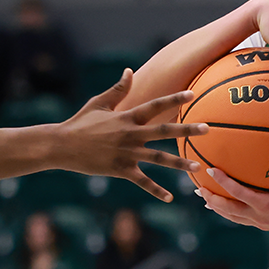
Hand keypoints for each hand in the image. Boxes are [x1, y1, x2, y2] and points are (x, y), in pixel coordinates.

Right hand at [47, 69, 205, 201]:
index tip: (193, 94)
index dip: (174, 99)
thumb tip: (129, 71)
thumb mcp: (99, 103)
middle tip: (207, 129)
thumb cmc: (80, 122)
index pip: (155, 105)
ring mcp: (126, 153)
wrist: (61, 145)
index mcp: (127, 117)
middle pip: (164, 131)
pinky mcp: (120, 170)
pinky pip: (142, 181)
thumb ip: (118, 89)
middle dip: (186, 130)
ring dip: (179, 163)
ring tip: (197, 166)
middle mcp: (130, 134)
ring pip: (159, 159)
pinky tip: (170, 197)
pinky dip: (156, 190)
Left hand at [198, 147, 268, 238]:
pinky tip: (228, 208)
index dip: (222, 181)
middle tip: (199, 189)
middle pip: (227, 209)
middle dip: (212, 199)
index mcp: (263, 205)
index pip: (237, 192)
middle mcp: (257, 216)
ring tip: (207, 201)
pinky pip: (241, 220)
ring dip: (218, 208)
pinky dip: (230, 214)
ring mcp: (259, 222)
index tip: (210, 171)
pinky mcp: (264, 225)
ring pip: (232, 217)